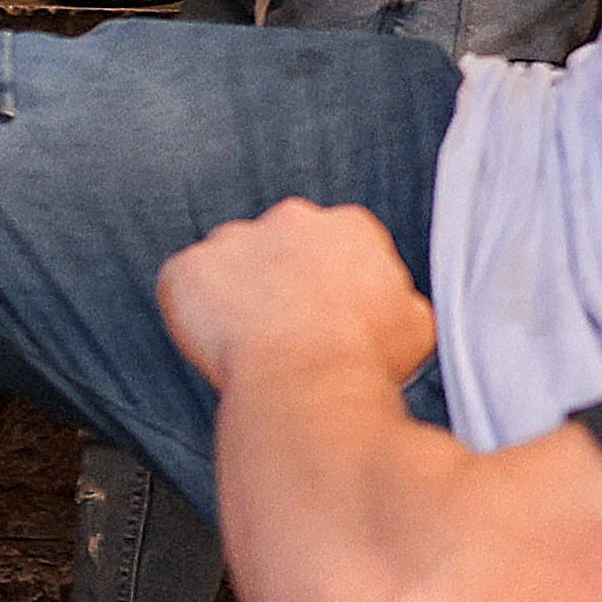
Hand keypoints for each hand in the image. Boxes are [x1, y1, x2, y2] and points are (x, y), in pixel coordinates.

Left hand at [155, 200, 443, 399]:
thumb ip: (398, 297)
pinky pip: (184, 288)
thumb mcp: (417, 323)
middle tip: (287, 328)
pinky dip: (193, 313)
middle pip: (278, 246)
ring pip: (228, 264)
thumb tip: (394, 304)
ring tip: (253, 343)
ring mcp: (232, 240)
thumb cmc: (365, 360)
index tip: (326, 312)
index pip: (335, 244)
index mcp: (349, 226)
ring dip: (235, 294)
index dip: (329, 282)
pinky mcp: (186, 269)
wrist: (308, 381)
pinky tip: (218, 345)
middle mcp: (289, 219)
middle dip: (279, 279)